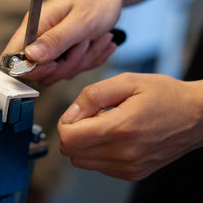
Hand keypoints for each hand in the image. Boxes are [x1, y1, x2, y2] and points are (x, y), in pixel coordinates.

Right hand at [1, 0, 129, 85]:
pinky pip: (72, 70)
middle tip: (83, 43)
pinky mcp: (63, 54)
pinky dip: (89, 59)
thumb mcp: (80, 21)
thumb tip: (30, 55)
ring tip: (94, 38)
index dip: (30, 67)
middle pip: (38, 70)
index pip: (13, 56)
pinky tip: (98, 42)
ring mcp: (51, 47)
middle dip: (65, 65)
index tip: (54, 63)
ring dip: (82, 60)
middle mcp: (39, 36)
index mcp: (35, 24)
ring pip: (58, 72)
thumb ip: (55, 39)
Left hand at [57, 73, 202, 180]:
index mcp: (120, 128)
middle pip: (71, 152)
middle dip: (73, 132)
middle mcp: (123, 153)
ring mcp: (128, 167)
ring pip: (82, 161)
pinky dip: (98, 152)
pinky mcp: (133, 173)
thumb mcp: (127, 81)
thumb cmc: (165, 95)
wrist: (197, 116)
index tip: (78, 112)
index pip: (68, 139)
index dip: (65, 123)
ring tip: (105, 124)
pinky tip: (115, 135)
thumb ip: (92, 96)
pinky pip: (99, 166)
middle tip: (92, 116)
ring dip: (84, 143)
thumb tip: (70, 114)